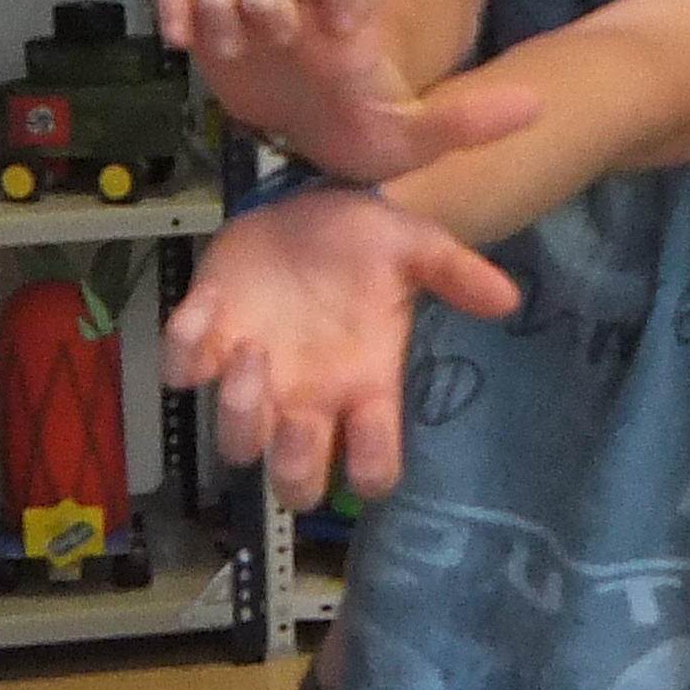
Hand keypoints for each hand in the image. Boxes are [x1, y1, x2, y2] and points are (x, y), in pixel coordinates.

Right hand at [157, 0, 535, 184]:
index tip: (342, 10)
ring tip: (233, 42)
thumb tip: (532, 109)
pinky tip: (181, 39)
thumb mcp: (418, 134)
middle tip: (274, 30)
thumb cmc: (366, 123)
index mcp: (352, 14)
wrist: (318, 125)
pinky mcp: (209, 13)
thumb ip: (468, 120)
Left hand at [162, 187, 517, 509]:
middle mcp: (308, 401)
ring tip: (250, 351)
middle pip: (295, 485)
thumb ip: (455, 272)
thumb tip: (508, 298)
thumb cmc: (362, 243)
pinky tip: (208, 306)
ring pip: (236, 446)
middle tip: (299, 412)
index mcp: (364, 389)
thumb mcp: (414, 247)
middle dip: (294, 465)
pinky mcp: (205, 341)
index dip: (369, 474)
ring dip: (239, 412)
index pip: (373, 467)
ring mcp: (254, 380)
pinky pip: (181, 373)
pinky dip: (186, 349)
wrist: (307, 203)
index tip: (367, 440)